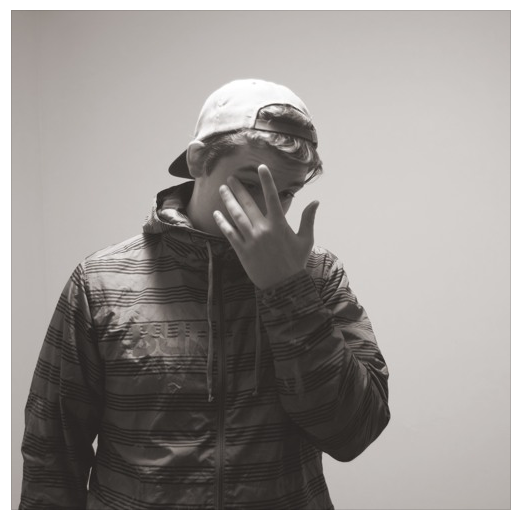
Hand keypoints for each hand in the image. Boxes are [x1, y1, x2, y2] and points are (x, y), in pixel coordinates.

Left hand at [213, 164, 318, 289]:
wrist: (283, 285)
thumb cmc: (296, 262)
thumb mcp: (306, 240)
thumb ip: (308, 219)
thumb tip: (315, 201)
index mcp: (279, 225)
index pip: (272, 197)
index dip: (266, 181)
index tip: (261, 168)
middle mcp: (263, 229)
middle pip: (248, 204)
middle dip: (239, 189)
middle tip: (231, 178)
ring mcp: (251, 240)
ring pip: (236, 216)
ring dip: (228, 201)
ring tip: (222, 190)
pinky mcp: (242, 250)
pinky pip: (229, 233)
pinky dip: (222, 222)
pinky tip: (217, 213)